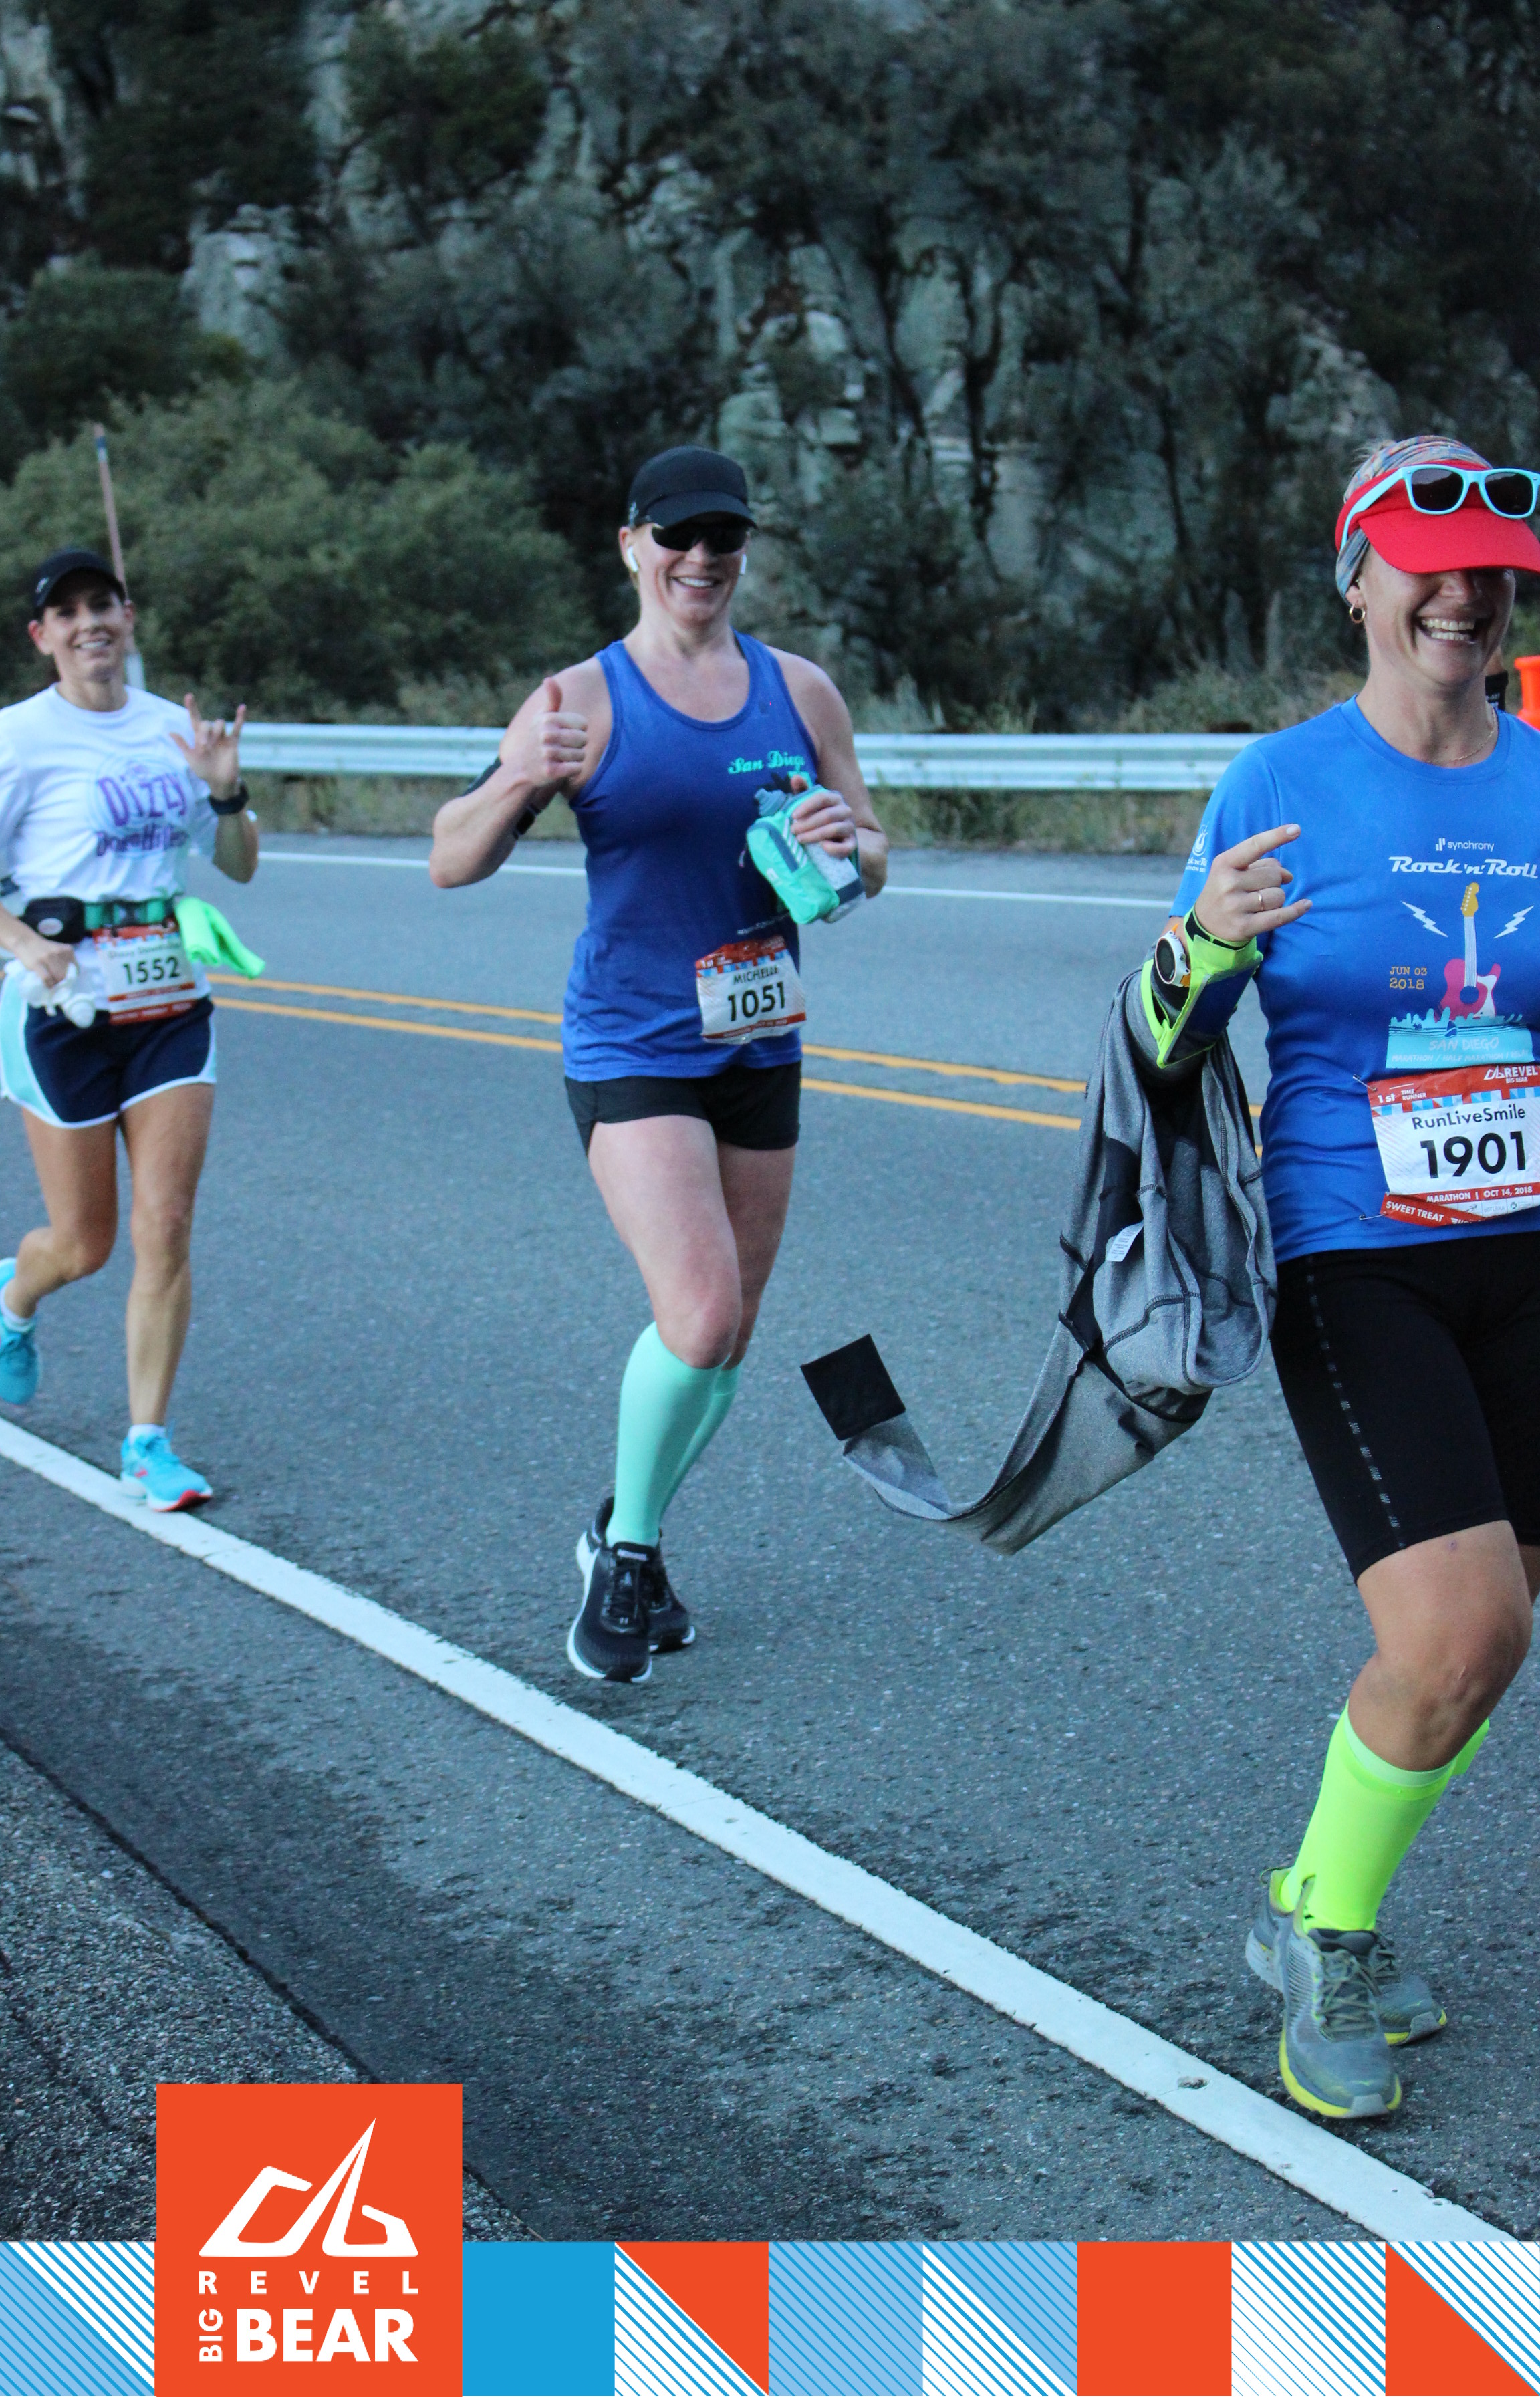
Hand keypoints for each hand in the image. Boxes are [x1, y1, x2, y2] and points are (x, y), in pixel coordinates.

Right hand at [16, 931, 74, 987]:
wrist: (25, 941)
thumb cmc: (44, 950)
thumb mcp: (58, 952)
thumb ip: (65, 962)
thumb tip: (71, 980)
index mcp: (68, 951)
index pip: (76, 969)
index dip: (71, 977)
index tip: (65, 980)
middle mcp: (59, 952)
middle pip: (67, 975)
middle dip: (62, 981)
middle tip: (57, 982)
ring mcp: (48, 957)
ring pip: (58, 978)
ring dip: (55, 983)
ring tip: (51, 982)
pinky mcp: (37, 963)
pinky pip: (47, 978)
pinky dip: (48, 984)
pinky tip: (47, 984)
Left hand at [171, 694, 246, 800]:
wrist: (218, 782)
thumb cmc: (204, 771)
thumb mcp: (191, 758)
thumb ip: (183, 744)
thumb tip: (170, 732)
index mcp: (199, 737)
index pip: (195, 719)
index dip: (192, 707)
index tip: (189, 696)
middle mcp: (211, 735)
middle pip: (207, 723)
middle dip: (204, 733)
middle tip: (203, 746)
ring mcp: (222, 738)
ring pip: (220, 723)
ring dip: (215, 731)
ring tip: (213, 744)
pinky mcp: (233, 742)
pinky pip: (237, 727)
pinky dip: (240, 718)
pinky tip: (242, 707)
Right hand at [499, 676, 587, 791]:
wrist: (522, 769)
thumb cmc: (539, 739)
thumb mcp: (543, 717)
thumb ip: (552, 699)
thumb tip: (549, 679)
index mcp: (548, 719)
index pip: (583, 724)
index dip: (578, 730)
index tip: (564, 734)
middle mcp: (546, 734)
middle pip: (584, 739)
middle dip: (578, 746)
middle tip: (563, 749)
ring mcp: (547, 753)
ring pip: (581, 755)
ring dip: (575, 759)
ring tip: (560, 759)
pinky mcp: (550, 771)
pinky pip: (577, 769)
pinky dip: (573, 771)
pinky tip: (562, 769)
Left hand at [788, 773, 856, 856]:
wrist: (836, 838)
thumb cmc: (818, 818)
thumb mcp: (809, 805)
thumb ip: (802, 792)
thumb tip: (795, 777)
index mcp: (835, 798)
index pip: (822, 798)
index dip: (807, 806)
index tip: (793, 816)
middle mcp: (846, 811)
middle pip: (827, 815)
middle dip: (808, 823)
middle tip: (793, 830)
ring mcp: (850, 827)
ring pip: (834, 829)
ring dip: (815, 835)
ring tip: (800, 839)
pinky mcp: (852, 844)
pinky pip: (846, 847)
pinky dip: (834, 848)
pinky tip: (822, 847)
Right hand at [1193, 824, 1308, 943]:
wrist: (1206, 926)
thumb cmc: (1226, 891)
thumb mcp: (1235, 871)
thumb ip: (1262, 865)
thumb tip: (1288, 875)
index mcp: (1224, 864)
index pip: (1254, 846)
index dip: (1276, 836)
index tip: (1296, 829)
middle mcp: (1228, 884)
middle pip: (1273, 875)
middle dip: (1275, 880)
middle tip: (1262, 887)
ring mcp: (1235, 907)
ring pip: (1278, 896)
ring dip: (1277, 898)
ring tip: (1262, 903)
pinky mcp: (1244, 927)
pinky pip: (1279, 916)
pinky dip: (1296, 910)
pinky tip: (1306, 904)